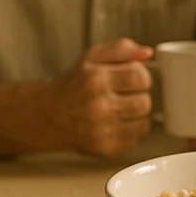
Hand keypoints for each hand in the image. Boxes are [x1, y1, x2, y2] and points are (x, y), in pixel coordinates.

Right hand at [43, 38, 154, 156]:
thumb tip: (147, 53)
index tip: (132, 79)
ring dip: (136, 115)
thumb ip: (122, 49)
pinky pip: (135, 139)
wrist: (49, 115)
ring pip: (144, 123)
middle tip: (125, 95)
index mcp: (96, 80)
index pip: (141, 77)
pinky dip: (130, 131)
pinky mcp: (105, 148)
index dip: (141, 77)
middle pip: (145, 102)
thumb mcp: (92, 57)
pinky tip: (115, 123)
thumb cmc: (74, 85)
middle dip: (139, 96)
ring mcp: (102, 130)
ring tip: (120, 109)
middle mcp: (99, 106)